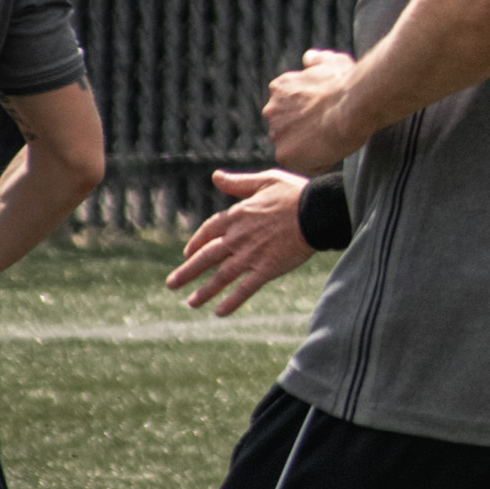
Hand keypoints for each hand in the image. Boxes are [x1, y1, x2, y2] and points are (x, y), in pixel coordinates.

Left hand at [166, 168, 315, 315]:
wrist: (317, 211)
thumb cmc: (296, 193)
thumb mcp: (265, 180)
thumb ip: (238, 182)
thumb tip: (215, 176)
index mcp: (237, 216)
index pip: (208, 232)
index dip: (196, 243)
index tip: (188, 254)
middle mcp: (238, 238)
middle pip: (206, 257)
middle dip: (187, 272)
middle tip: (171, 284)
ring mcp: (251, 255)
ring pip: (221, 276)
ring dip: (204, 291)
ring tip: (191, 303)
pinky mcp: (267, 269)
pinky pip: (245, 288)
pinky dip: (232, 301)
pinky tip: (220, 312)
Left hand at [264, 49, 360, 172]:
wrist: (352, 104)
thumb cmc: (345, 83)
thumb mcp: (332, 61)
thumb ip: (318, 60)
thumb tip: (310, 57)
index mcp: (280, 89)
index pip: (290, 108)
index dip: (310, 113)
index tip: (327, 113)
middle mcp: (271, 110)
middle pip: (287, 128)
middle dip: (305, 130)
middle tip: (331, 129)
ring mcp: (276, 133)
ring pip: (294, 148)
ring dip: (310, 148)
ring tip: (334, 141)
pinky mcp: (285, 155)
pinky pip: (304, 166)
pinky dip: (319, 163)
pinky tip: (335, 153)